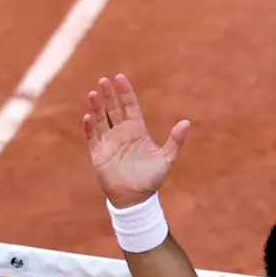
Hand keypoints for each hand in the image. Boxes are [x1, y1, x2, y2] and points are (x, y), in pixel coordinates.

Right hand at [84, 74, 188, 207]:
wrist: (136, 198)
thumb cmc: (152, 179)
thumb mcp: (166, 159)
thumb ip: (175, 141)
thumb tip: (186, 122)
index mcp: (137, 130)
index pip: (130, 106)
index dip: (125, 92)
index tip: (120, 78)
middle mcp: (122, 133)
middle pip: (113, 109)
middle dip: (109, 95)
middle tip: (104, 79)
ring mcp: (109, 142)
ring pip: (101, 120)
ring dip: (97, 107)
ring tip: (94, 93)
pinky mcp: (99, 154)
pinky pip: (92, 137)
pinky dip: (90, 128)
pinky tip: (89, 117)